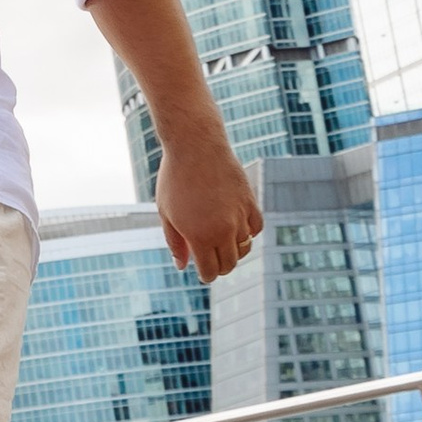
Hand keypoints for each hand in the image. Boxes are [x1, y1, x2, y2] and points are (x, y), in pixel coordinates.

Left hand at [156, 139, 262, 283]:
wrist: (195, 145)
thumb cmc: (174, 178)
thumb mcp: (166, 213)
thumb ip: (175, 242)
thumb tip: (183, 266)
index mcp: (200, 237)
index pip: (211, 271)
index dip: (206, 275)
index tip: (203, 272)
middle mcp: (224, 230)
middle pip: (230, 263)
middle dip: (220, 267)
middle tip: (210, 261)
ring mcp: (239, 216)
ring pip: (245, 247)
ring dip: (234, 250)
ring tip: (221, 243)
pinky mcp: (250, 201)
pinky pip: (256, 227)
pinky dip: (249, 232)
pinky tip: (237, 228)